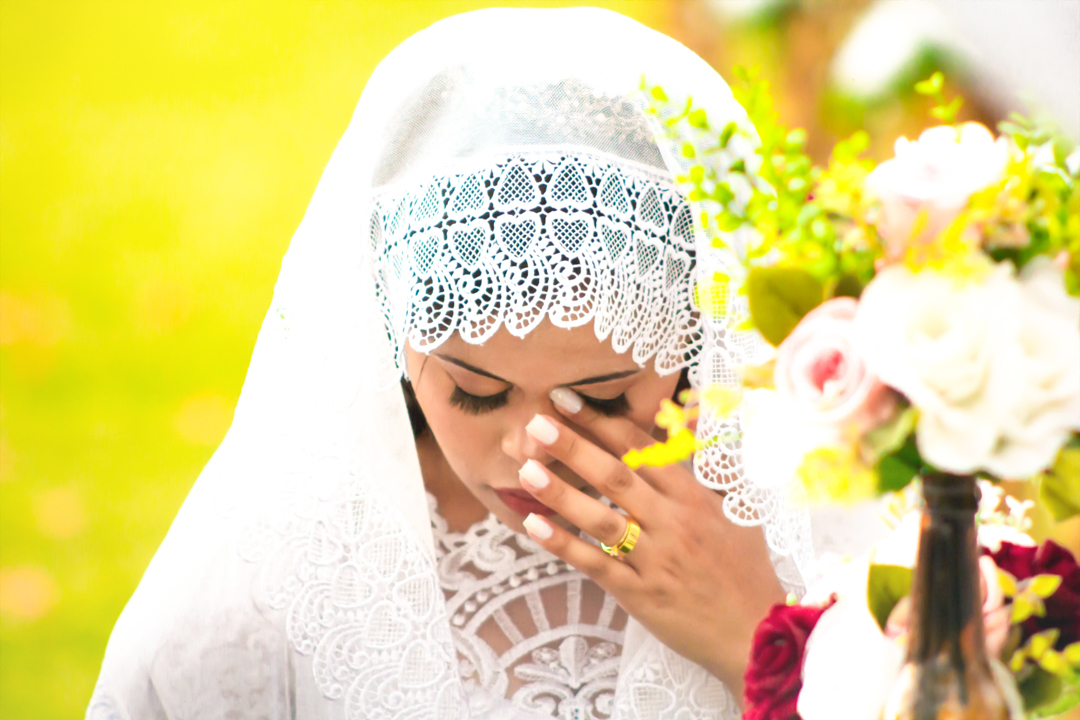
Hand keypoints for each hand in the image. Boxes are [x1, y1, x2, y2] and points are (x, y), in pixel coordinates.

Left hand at [517, 390, 786, 697]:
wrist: (755, 633)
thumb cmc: (745, 570)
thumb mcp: (737, 513)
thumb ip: (709, 471)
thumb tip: (690, 427)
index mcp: (694, 497)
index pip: (641, 450)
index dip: (602, 422)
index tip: (568, 401)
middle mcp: (673, 522)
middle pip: (616, 477)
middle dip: (574, 447)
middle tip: (537, 423)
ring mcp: (655, 558)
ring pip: (602, 519)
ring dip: (561, 493)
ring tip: (526, 470)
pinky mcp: (640, 593)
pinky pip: (596, 564)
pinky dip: (563, 545)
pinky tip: (534, 525)